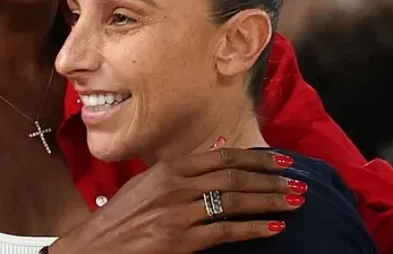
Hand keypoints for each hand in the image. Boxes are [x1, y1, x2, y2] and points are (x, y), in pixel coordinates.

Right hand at [51, 148, 306, 253]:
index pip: (222, 157)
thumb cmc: (121, 218)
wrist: (94, 248)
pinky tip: (275, 228)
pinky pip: (226, 231)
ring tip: (295, 202)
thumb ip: (182, 169)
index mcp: (169, 168)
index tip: (282, 160)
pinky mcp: (181, 240)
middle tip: (298, 182)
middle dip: (271, 179)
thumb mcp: (148, 183)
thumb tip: (217, 149)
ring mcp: (179, 213)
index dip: (255, 158)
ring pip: (234, 201)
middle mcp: (176, 185)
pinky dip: (253, 228)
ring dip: (269, 201)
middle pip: (233, 176)